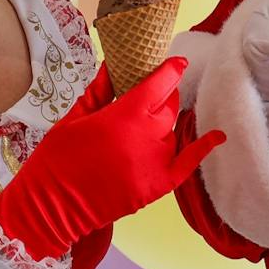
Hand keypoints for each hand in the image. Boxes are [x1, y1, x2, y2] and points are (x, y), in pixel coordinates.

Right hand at [0, 59, 224, 258]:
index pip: (159, 84)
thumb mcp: (74, 117)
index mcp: (123, 116)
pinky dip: (202, 148)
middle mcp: (146, 137)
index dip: (171, 69)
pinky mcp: (158, 186)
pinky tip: (218, 136)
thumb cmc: (56, 159)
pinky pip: (188, 163)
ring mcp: (155, 163)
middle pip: (168, 107)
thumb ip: (100, 90)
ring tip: (144, 126)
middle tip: (151, 95)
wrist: (51, 208)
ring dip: (163, 125)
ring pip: (172, 132)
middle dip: (162, 97)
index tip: (179, 61)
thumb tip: (115, 64)